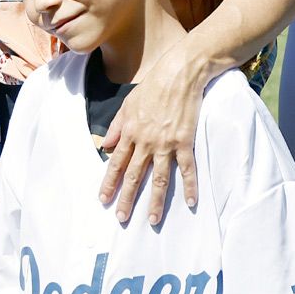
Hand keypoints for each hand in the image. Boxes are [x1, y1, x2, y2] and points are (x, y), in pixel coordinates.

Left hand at [99, 44, 203, 224]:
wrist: (179, 73)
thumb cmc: (153, 86)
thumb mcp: (128, 103)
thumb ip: (117, 126)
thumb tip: (105, 145)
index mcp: (130, 131)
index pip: (116, 162)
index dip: (109, 182)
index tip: (103, 199)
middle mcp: (146, 141)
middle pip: (134, 175)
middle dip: (127, 198)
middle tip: (121, 218)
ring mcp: (166, 143)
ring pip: (159, 178)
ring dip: (155, 201)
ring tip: (152, 220)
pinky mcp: (185, 141)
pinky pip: (187, 169)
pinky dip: (189, 186)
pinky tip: (190, 202)